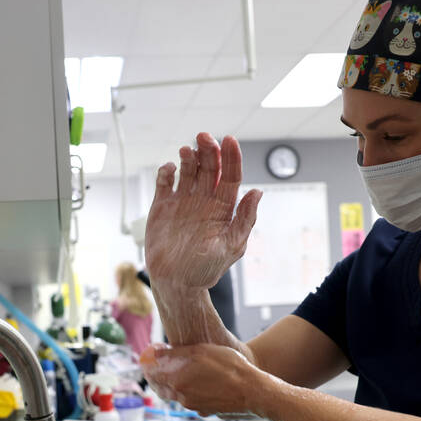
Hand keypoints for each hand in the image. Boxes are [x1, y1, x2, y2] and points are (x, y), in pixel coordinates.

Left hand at [140, 342, 273, 416]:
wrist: (252, 391)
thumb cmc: (231, 368)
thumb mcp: (202, 352)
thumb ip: (175, 353)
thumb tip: (156, 353)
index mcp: (177, 381)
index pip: (151, 374)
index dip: (148, 363)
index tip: (150, 356)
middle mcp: (181, 396)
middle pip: (160, 386)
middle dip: (157, 375)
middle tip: (159, 364)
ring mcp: (192, 406)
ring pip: (174, 394)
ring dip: (172, 383)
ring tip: (178, 371)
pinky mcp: (204, 410)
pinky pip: (189, 400)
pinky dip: (187, 391)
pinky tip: (197, 382)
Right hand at [145, 133, 261, 289]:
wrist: (176, 283)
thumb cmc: (205, 269)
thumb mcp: (231, 246)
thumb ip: (244, 219)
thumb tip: (257, 192)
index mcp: (223, 208)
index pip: (230, 175)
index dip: (231, 157)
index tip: (229, 141)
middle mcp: (204, 200)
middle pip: (209, 167)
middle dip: (209, 150)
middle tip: (204, 137)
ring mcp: (183, 201)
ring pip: (188, 169)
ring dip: (189, 156)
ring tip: (187, 151)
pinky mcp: (162, 206)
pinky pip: (164, 181)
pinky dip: (166, 171)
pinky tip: (170, 170)